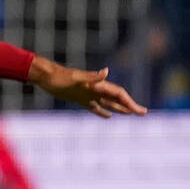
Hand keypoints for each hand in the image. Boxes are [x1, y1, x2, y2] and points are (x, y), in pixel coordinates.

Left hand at [28, 56, 146, 117]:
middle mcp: (95, 89)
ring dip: (120, 108)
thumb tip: (106, 71)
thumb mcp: (75, 77)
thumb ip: (91, 76)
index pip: (119, 94)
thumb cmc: (60, 76)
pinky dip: (103, 112)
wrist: (46, 76)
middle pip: (117, 99)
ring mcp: (88, 95)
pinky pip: (95, 107)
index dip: (131, 102)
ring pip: (108, 103)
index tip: (140, 111)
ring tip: (131, 113)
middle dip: (130, 106)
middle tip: (143, 113)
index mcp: (97, 85)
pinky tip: (108, 116)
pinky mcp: (80, 99)